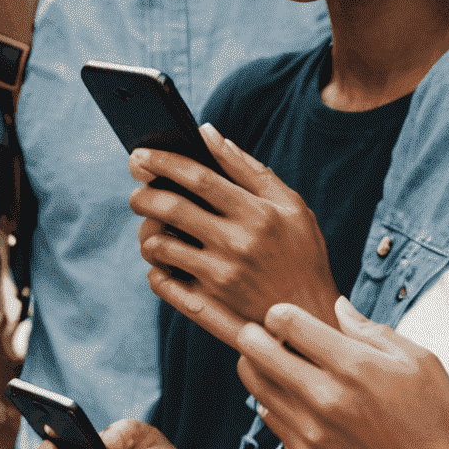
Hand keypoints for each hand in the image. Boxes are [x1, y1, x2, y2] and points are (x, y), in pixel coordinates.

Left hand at [129, 125, 338, 347]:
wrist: (311, 315)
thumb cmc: (302, 254)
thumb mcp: (291, 206)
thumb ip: (249, 169)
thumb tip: (208, 134)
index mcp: (258, 212)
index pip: (199, 177)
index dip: (164, 162)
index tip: (141, 152)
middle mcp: (238, 242)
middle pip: (172, 208)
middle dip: (143, 195)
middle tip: (137, 192)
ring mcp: (222, 274)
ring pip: (161, 245)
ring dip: (146, 231)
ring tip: (150, 225)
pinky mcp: (211, 301)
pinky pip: (163, 278)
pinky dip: (154, 263)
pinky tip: (160, 256)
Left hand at [236, 302, 448, 448]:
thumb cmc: (435, 417)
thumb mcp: (418, 360)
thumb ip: (370, 330)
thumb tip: (337, 305)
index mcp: (353, 365)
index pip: (286, 321)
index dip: (280, 311)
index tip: (289, 317)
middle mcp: (325, 397)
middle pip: (255, 349)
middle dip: (255, 332)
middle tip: (268, 334)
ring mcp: (311, 429)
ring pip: (254, 383)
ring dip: (257, 364)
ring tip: (278, 362)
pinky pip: (267, 415)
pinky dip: (271, 398)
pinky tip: (293, 395)